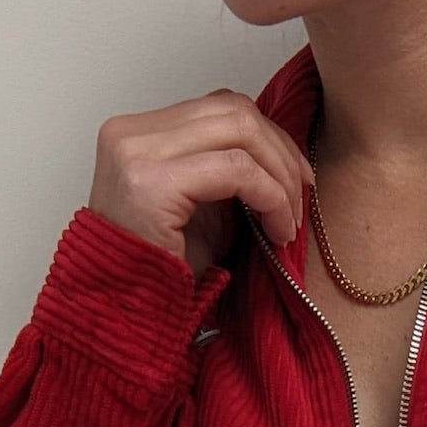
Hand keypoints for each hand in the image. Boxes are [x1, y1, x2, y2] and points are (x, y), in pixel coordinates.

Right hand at [88, 88, 314, 282]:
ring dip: (279, 175)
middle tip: (302, 196)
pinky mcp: (152, 183)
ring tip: (288, 221)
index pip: (218, 107)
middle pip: (232, 110)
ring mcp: (137, 153)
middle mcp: (131, 134)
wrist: (124, 319)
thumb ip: (225, 174)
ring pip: (239, 130)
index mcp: (138, 134)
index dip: (267, 137)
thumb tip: (280, 158)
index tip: (294, 177)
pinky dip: (269, 196)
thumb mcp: (199, 212)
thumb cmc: (161, 276)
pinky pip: (236, 170)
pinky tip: (276, 230)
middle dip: (280, 151)